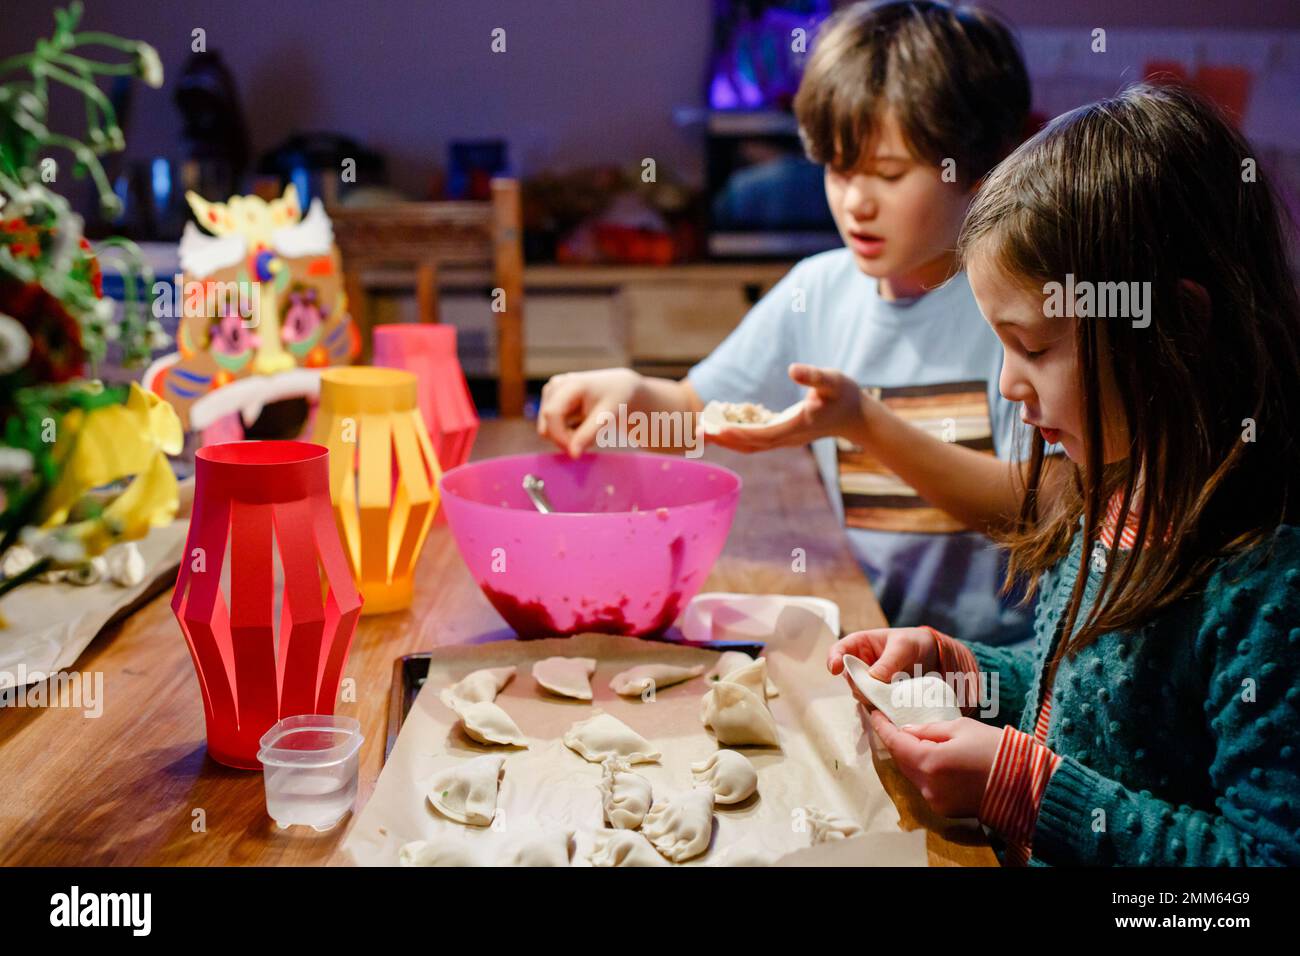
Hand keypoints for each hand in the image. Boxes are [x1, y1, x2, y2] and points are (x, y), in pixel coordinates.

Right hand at [536, 368, 642, 457]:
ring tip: (588, 429)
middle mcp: (554, 387)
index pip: (551, 414)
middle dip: (565, 439)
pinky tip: (582, 425)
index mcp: (569, 385)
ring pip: (547, 429)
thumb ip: (588, 434)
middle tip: (589, 440)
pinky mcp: (550, 402)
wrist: (620, 388)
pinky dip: (565, 433)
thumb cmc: (616, 400)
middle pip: (546, 425)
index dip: (560, 436)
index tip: (577, 453)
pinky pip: (550, 428)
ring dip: (566, 437)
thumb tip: (573, 454)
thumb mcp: (607, 417)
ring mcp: (550, 394)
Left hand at [706, 363, 868, 453]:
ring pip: (749, 445)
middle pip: (748, 444)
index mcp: (795, 427)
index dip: (737, 433)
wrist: (856, 416)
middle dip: (722, 439)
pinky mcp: (782, 434)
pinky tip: (720, 425)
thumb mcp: (832, 380)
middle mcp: (786, 438)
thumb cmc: (845, 395)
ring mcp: (784, 439)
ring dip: (725, 440)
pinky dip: (735, 435)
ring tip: (700, 431)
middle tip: (695, 431)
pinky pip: (754, 439)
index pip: (761, 435)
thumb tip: (793, 369)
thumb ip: (814, 376)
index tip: (716, 428)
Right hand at [827, 626, 940, 711]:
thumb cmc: (915, 643)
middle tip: (877, 687)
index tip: (835, 669)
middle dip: (860, 685)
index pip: (839, 651)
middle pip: (849, 678)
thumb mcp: (903, 646)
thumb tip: (872, 678)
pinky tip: (896, 703)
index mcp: (860, 645)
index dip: (833, 659)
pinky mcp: (880, 697)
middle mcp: (861, 665)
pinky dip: (883, 706)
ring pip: (861, 694)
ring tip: (895, 693)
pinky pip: (875, 705)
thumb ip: (888, 661)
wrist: (935, 657)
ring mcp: (870, 683)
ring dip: (874, 697)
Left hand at [867, 710, 1002, 818]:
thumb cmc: (996, 750)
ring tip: (915, 738)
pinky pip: (926, 786)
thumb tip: (908, 730)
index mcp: (930, 762)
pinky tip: (932, 758)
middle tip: (892, 722)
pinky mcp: (944, 809)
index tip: (874, 713)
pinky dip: (924, 771)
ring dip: (910, 757)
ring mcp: (935, 800)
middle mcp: (927, 786)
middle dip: (896, 742)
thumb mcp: (962, 728)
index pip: (895, 742)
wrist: (1025, 785)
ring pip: (912, 774)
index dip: (882, 726)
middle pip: (901, 761)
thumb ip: (930, 730)